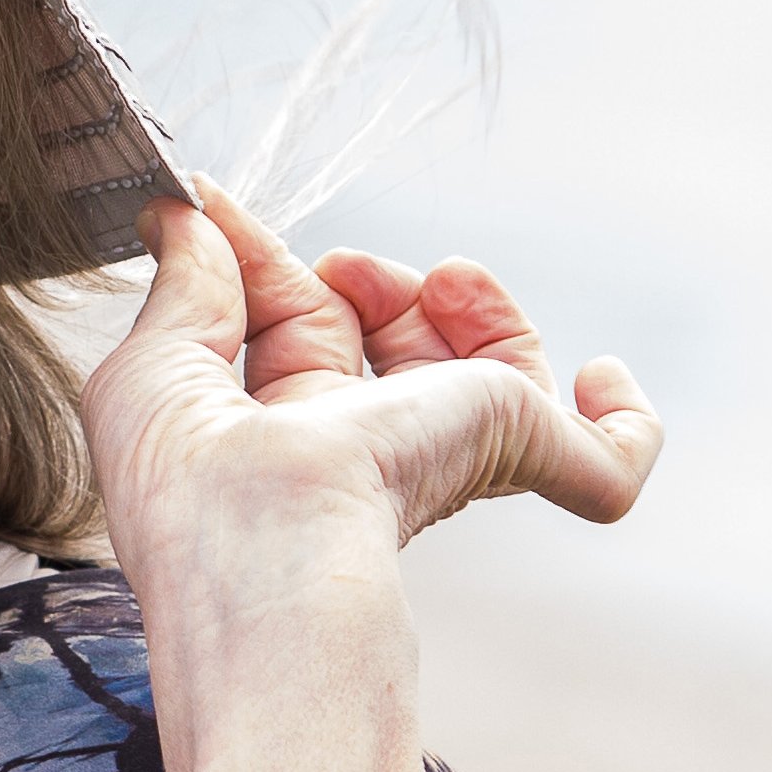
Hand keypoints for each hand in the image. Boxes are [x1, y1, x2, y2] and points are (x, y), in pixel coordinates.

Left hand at [81, 183, 661, 583]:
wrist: (263, 564)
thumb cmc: (188, 499)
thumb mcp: (149, 370)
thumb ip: (180, 285)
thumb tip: (183, 214)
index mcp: (274, 441)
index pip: (299, 332)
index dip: (275, 265)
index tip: (226, 206)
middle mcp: (361, 456)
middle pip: (396, 346)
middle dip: (374, 282)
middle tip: (346, 261)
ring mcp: (443, 459)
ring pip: (495, 377)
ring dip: (478, 308)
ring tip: (444, 281)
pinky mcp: (508, 453)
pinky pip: (603, 466)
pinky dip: (622, 426)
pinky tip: (604, 380)